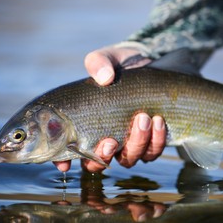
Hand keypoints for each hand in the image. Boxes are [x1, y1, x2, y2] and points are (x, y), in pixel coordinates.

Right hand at [53, 46, 165, 172]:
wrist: (149, 65)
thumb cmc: (120, 65)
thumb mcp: (107, 58)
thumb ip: (99, 63)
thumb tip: (105, 78)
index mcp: (86, 123)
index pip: (69, 150)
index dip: (64, 161)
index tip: (65, 164)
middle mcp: (105, 138)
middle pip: (98, 163)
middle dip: (103, 156)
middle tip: (110, 140)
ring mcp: (128, 143)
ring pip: (128, 159)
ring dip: (135, 143)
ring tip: (143, 118)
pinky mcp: (150, 142)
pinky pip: (152, 153)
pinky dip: (156, 140)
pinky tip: (158, 121)